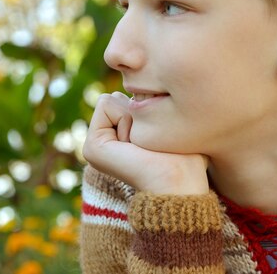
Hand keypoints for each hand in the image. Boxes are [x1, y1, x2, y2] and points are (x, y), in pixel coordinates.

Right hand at [82, 92, 209, 194]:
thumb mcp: (169, 124)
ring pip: (111, 98)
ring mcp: (94, 146)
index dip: (147, 108)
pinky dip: (125, 118)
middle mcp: (104, 143)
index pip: (126, 98)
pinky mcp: (92, 147)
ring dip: (134, 116)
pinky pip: (105, 103)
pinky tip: (133, 146)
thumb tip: (136, 94)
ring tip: (143, 146)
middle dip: (138, 111)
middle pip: (117, 96)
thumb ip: (152, 106)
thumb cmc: (185, 157)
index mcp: (118, 140)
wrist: (177, 181)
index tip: (157, 138)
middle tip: (149, 143)